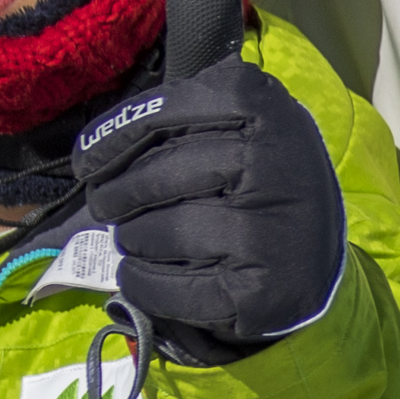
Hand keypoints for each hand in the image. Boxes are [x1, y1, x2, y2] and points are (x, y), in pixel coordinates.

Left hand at [77, 52, 348, 362]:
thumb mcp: (243, 122)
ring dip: (131, 240)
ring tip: (138, 238)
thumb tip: (97, 145)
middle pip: (154, 177)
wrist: (314, 259)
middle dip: (117, 196)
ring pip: (155, 233)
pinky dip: (140, 283)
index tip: (85, 162)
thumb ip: (185, 112)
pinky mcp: (256, 292)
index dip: (111, 137)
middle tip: (107, 206)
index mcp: (264, 106)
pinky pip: (165, 287)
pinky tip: (140, 275)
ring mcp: (268, 233)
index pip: (162, 113)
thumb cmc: (258, 180)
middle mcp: (273, 164)